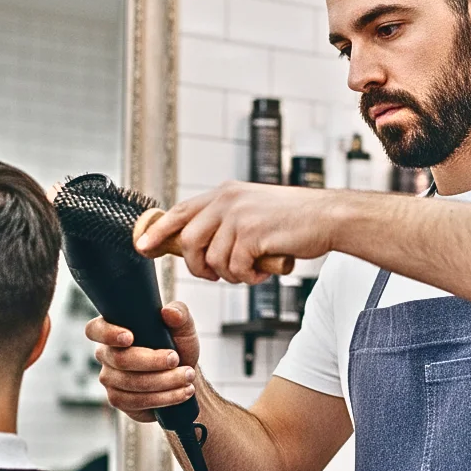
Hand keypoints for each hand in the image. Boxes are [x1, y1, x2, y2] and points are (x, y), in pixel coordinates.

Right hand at [86, 302, 198, 422]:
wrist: (183, 374)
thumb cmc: (178, 345)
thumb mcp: (183, 327)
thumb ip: (180, 314)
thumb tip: (169, 313)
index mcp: (114, 329)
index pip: (95, 330)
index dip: (108, 334)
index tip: (130, 337)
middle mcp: (106, 354)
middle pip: (120, 360)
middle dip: (153, 361)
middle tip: (176, 359)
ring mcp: (110, 379)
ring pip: (131, 383)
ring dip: (164, 381)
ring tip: (187, 376)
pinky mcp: (119, 400)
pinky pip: (136, 402)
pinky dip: (164, 398)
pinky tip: (182, 392)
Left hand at [136, 182, 341, 283]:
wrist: (329, 218)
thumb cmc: (295, 219)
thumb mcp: (254, 209)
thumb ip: (228, 220)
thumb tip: (202, 244)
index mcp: (225, 193)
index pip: (180, 212)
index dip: (158, 231)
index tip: (142, 247)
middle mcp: (228, 201)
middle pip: (189, 242)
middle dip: (198, 267)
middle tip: (216, 275)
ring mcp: (239, 217)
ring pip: (212, 260)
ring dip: (230, 275)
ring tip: (250, 271)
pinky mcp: (253, 235)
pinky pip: (235, 268)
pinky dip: (247, 278)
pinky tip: (262, 272)